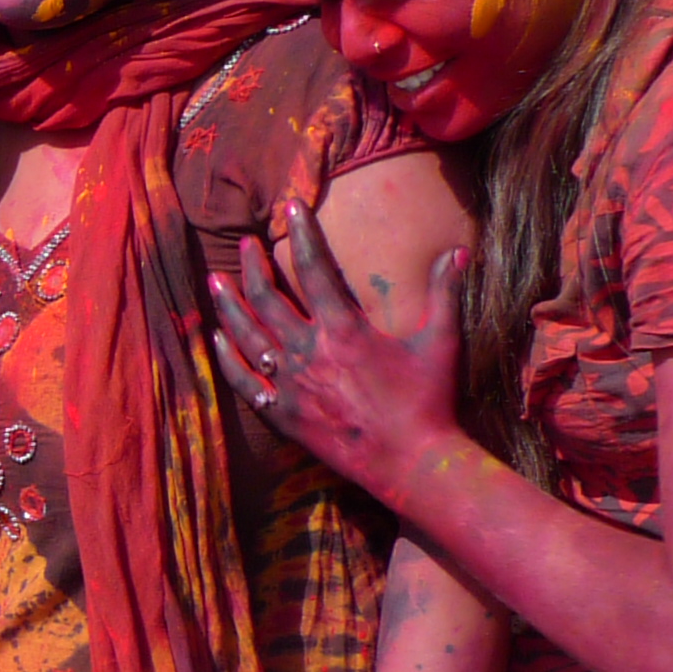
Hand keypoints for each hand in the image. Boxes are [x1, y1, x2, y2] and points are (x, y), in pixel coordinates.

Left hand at [209, 203, 468, 502]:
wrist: (411, 464)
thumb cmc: (429, 402)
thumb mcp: (442, 342)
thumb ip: (445, 292)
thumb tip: (458, 249)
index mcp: (344, 329)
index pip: (313, 267)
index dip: (301, 233)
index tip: (288, 207)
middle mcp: (308, 352)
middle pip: (266, 297)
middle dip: (252, 266)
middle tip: (244, 244)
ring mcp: (290, 385)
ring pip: (246, 335)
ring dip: (228, 304)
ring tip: (215, 279)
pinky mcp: (281, 415)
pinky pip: (243, 381)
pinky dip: (227, 356)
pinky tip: (218, 338)